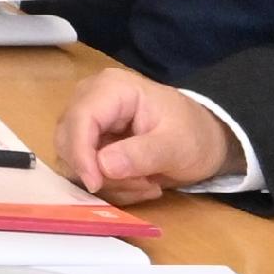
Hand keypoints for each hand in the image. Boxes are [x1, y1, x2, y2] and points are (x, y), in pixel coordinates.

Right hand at [51, 66, 241, 204]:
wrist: (205, 139)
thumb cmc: (195, 134)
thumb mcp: (178, 146)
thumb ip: (143, 154)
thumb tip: (103, 166)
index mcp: (111, 89)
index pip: (80, 118)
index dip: (81, 153)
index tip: (95, 184)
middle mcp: (89, 99)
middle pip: (68, 139)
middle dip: (100, 171)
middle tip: (141, 185)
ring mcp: (86, 121)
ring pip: (72, 159)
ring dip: (108, 182)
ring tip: (147, 184)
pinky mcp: (88, 141)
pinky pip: (83, 169)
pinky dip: (110, 185)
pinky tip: (138, 183)